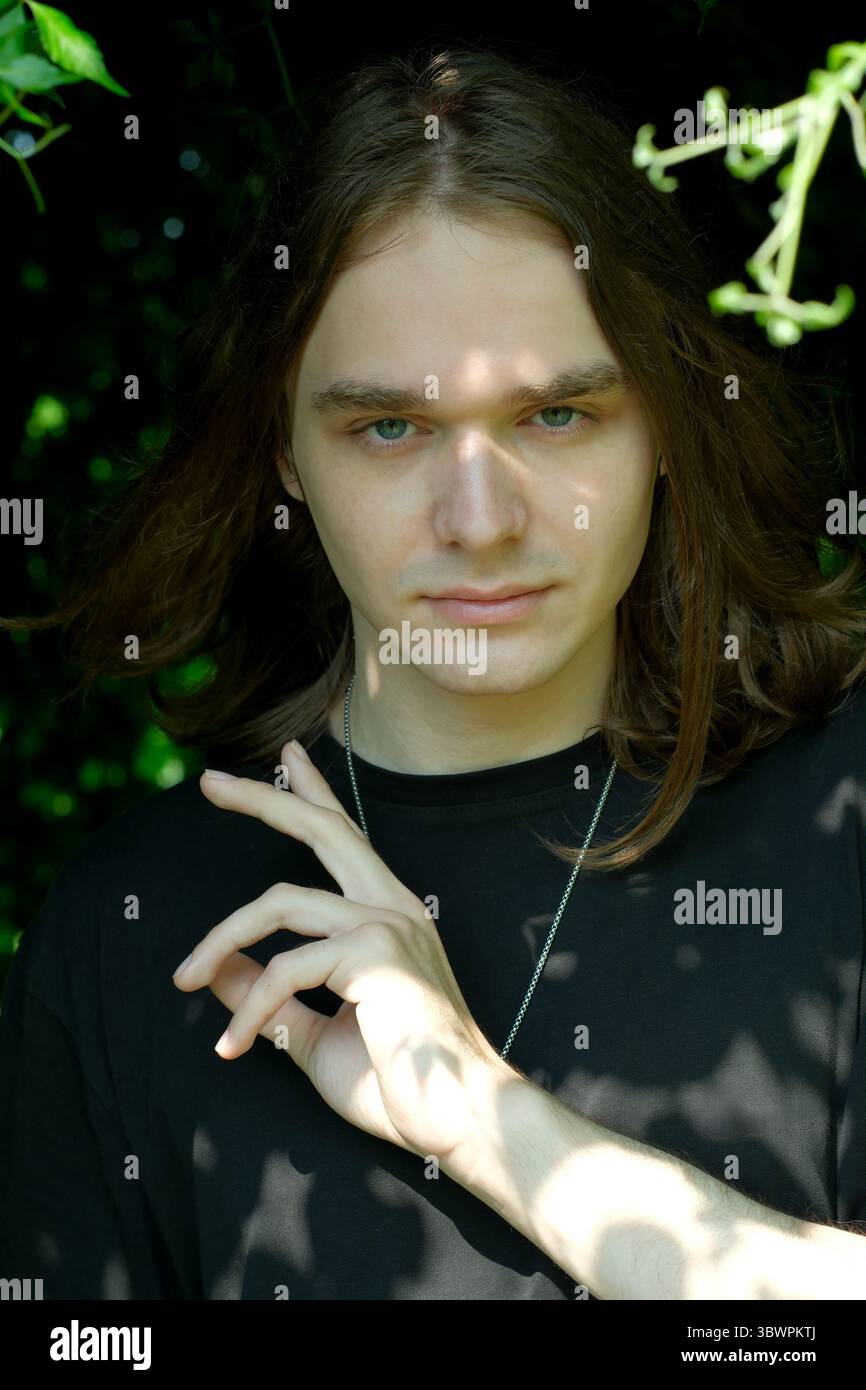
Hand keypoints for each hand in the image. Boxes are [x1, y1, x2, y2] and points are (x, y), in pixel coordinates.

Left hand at [173, 741, 504, 1162]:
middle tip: (209, 781)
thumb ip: (271, 996)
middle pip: (321, 829)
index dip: (314, 794)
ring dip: (219, 940)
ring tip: (182, 979)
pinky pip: (286, 969)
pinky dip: (249, 1010)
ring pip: (279, 902)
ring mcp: (387, 924)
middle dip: (264, 798)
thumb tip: (215, 970)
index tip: (287, 758)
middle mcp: (391, 906)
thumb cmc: (399, 1083)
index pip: (345, 839)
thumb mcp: (315, 1032)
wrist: (459, 1120)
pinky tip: (233, 1045)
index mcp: (387, 916)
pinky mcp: (375, 954)